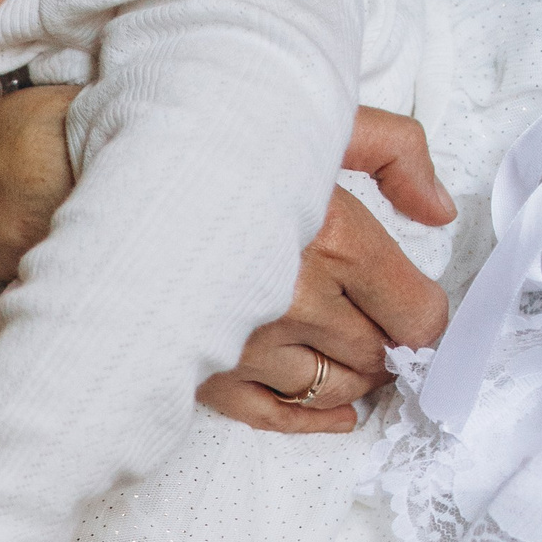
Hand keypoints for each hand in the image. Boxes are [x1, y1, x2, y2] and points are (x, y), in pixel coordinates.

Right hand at [200, 108, 451, 435]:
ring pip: (335, 390)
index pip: (418, 314)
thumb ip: (395, 153)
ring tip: (353, 355)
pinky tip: (338, 413)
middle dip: (387, 344)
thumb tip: (438, 210)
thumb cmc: (209, 146)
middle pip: (378, 355)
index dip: (425, 316)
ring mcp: (250, 347)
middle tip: (381, 326)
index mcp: (334, 240)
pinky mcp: (209, 374)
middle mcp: (296, 303)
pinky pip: (276, 418)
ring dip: (354, 379)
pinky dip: (314, 421)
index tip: (416, 308)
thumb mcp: (317, 120)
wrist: (103, 180)